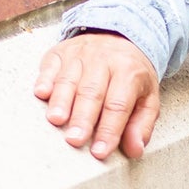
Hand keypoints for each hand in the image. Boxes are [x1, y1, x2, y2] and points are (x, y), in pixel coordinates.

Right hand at [33, 31, 160, 161]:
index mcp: (129, 72)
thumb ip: (142, 125)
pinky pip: (50, 66)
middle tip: (75, 140)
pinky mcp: (60, 52)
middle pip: (91, 93)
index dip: (109, 130)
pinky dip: (45, 80)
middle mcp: (104, 60)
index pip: (118, 106)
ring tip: (56, 120)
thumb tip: (135, 150)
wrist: (120, 37)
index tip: (99, 151)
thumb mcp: (147, 98)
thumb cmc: (132, 74)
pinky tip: (41, 94)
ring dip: (61, 101)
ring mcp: (80, 54)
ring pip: (69, 80)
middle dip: (82, 118)